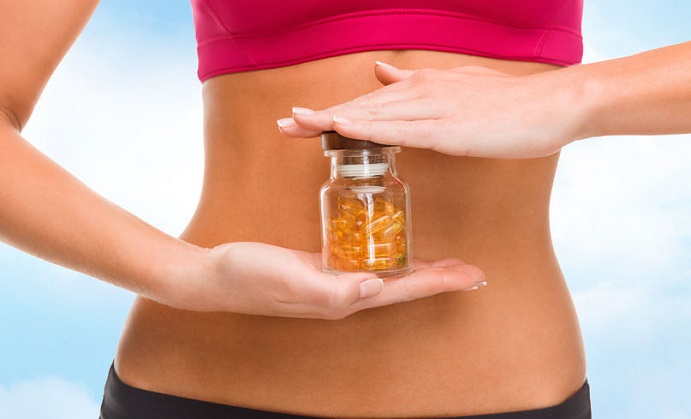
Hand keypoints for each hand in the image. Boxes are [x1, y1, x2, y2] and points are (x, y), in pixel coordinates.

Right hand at [171, 242, 484, 319]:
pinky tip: (393, 244)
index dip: (438, 282)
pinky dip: (387, 253)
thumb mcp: (288, 279)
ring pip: (388, 273)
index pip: (402, 290)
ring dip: (419, 268)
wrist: (214, 275)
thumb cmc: (247, 277)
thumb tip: (377, 287)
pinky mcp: (320, 266)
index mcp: (343, 298)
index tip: (471, 274)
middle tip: (471, 268)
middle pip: (402, 284)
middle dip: (438, 277)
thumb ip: (332, 290)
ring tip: (446, 262)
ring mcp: (333, 281)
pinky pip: (364, 260)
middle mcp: (344, 293)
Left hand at [278, 62, 584, 158]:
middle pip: (360, 108)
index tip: (299, 122)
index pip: (367, 103)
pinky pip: (400, 130)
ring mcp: (432, 111)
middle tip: (282, 126)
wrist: (551, 105)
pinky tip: (342, 128)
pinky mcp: (447, 129)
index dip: (331, 113)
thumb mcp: (455, 87)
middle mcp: (420, 95)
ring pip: (372, 116)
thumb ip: (415, 82)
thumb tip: (381, 72)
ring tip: (296, 125)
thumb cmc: (507, 104)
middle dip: (318, 118)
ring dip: (331, 120)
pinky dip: (368, 129)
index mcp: (421, 89)